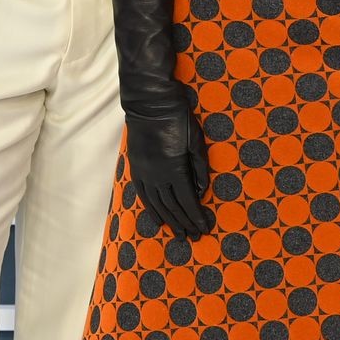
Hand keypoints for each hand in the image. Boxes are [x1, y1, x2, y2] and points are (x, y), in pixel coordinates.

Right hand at [124, 106, 213, 238]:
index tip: (204, 228)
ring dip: (169, 221)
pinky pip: (143, 195)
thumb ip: (199, 168)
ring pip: (157, 204)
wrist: (150, 102)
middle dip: (184, 223)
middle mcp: (157, 176)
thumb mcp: (196, 140)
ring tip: (178, 234)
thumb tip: (202, 193)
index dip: (196, 216)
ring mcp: (144, 173)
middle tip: (194, 237)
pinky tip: (157, 220)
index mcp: (174, 169)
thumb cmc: (178, 117)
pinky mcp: (136, 167)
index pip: (188, 200)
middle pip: (173, 206)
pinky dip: (151, 209)